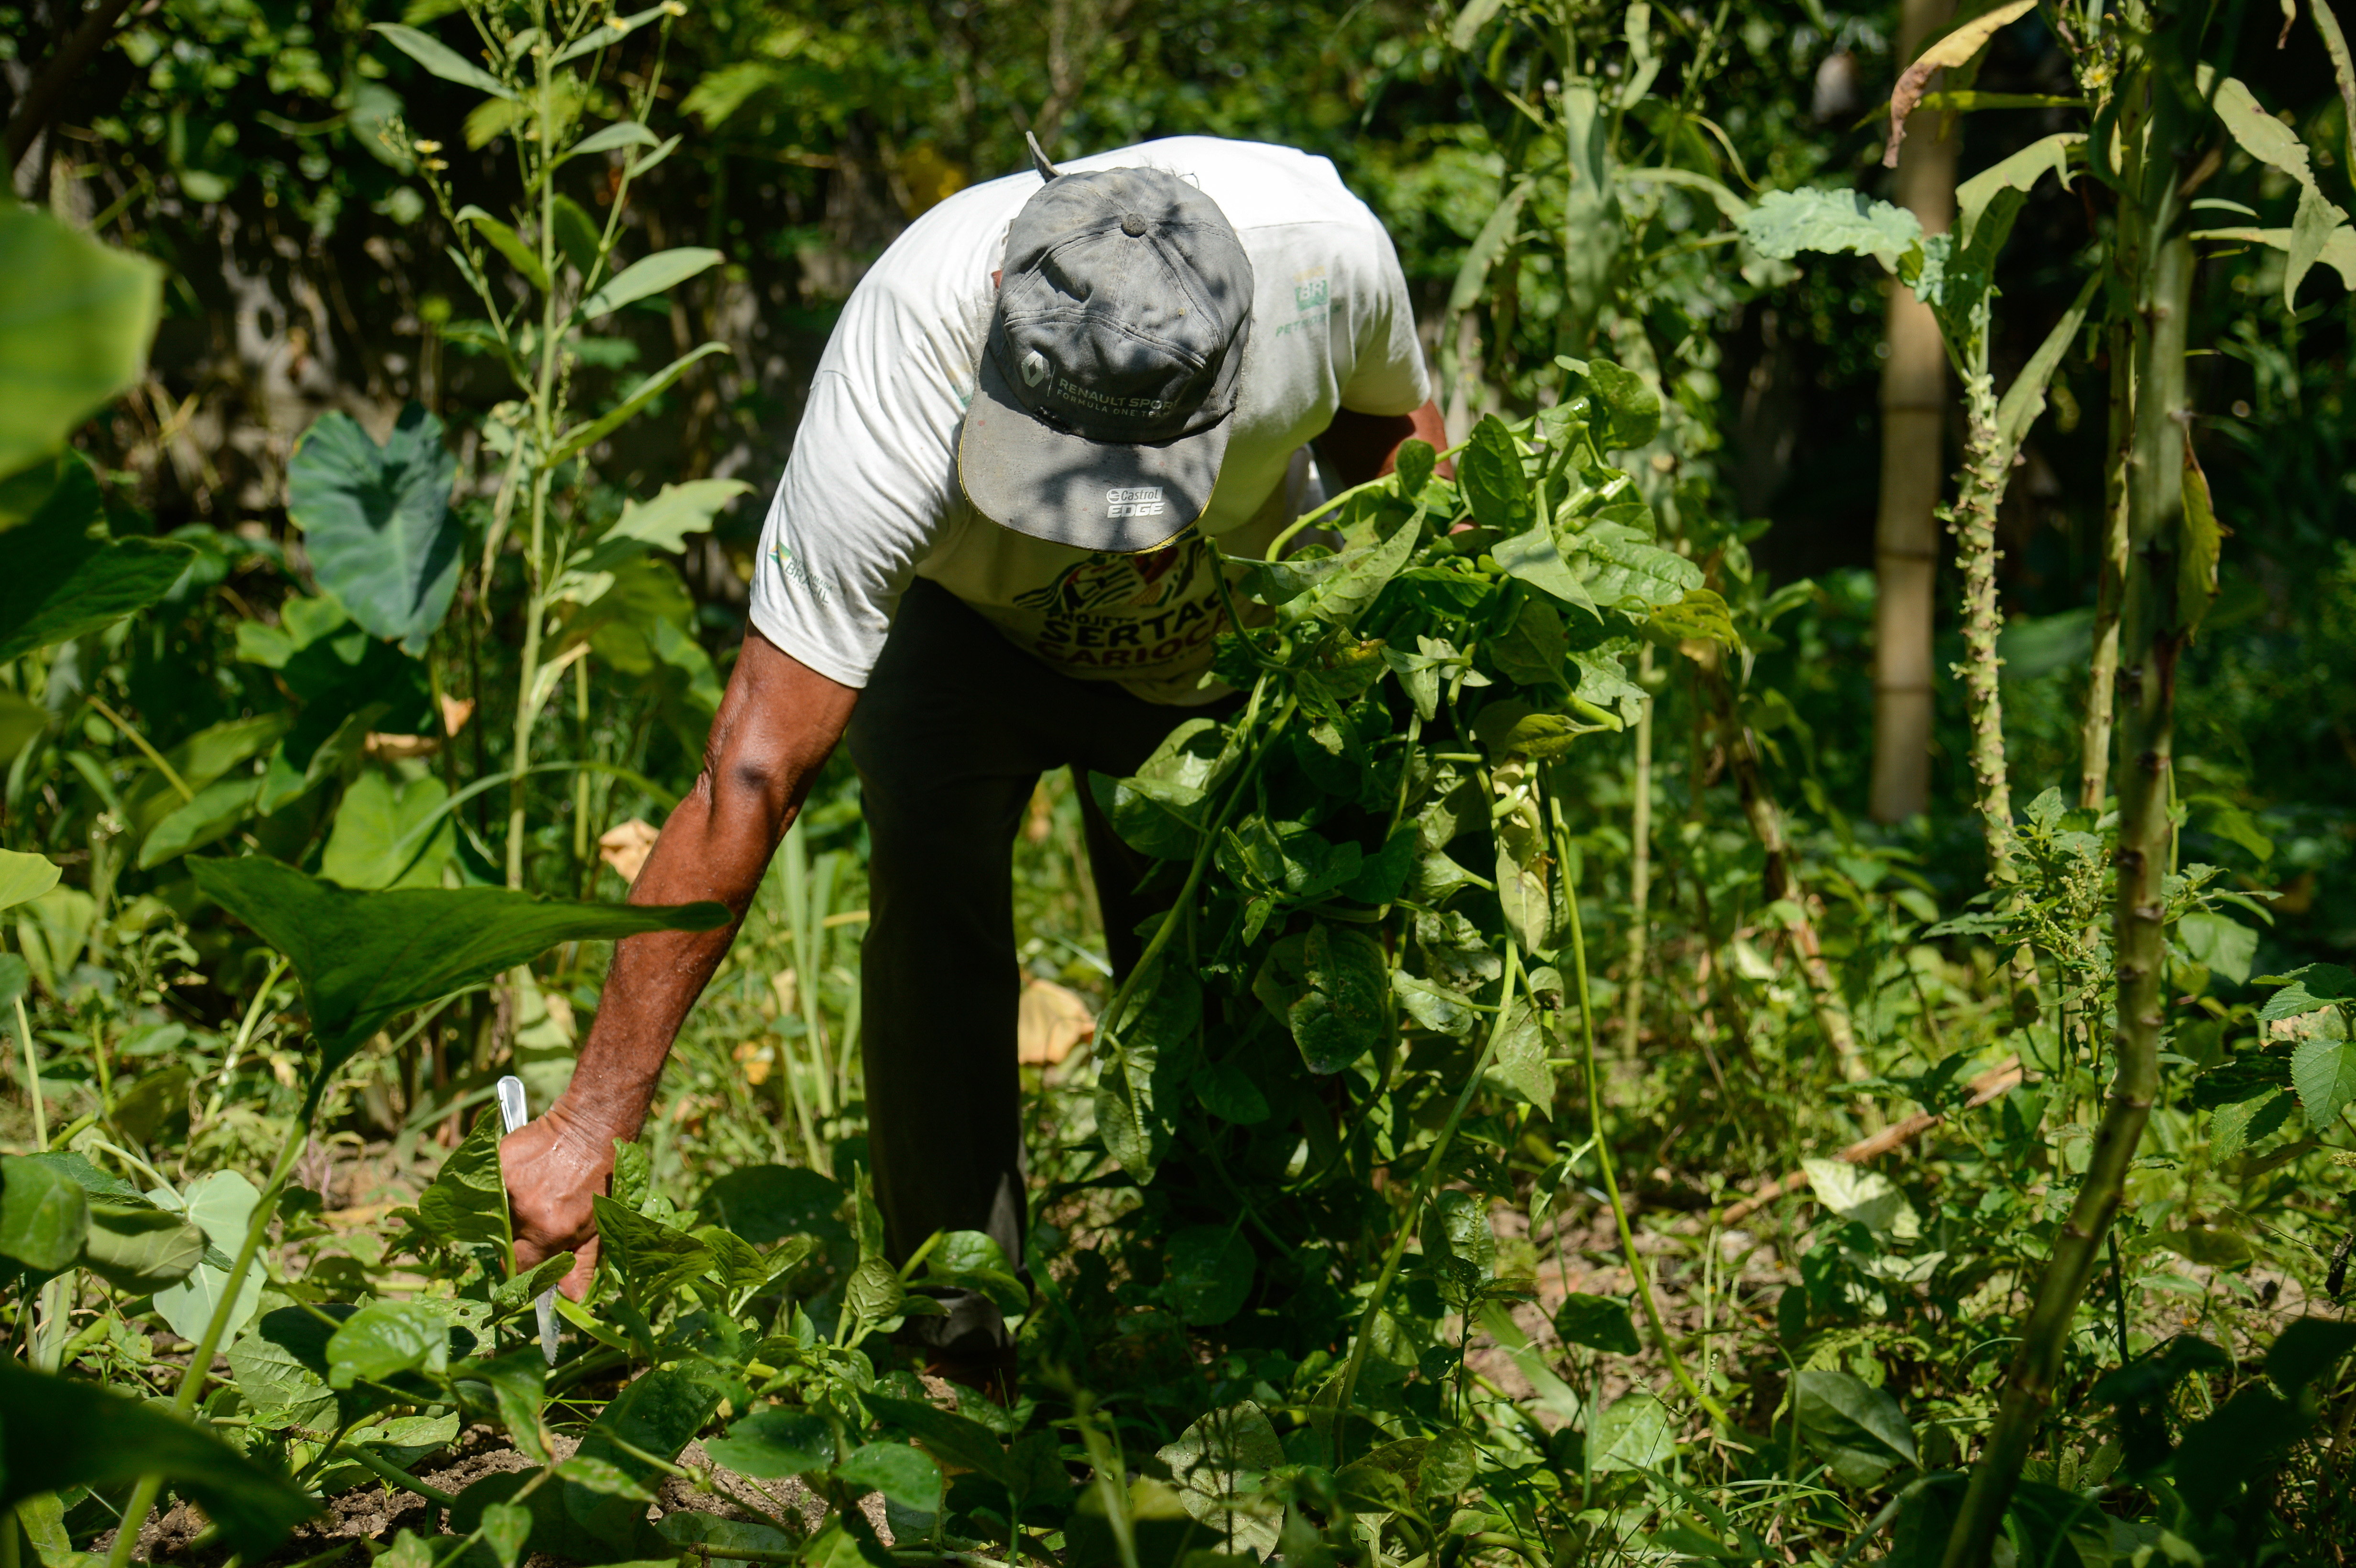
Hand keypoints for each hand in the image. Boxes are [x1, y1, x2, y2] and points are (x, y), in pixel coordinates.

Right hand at [500, 1100, 617, 1299]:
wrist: (593, 1127)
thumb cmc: (601, 1178)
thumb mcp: (599, 1225)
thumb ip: (580, 1263)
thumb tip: (570, 1299)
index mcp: (550, 1232)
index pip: (519, 1267)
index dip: (521, 1267)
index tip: (523, 1260)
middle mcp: (525, 1212)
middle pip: (502, 1242)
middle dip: (512, 1239)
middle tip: (528, 1223)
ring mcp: (509, 1186)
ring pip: (492, 1215)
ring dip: (503, 1212)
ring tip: (528, 1196)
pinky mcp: (498, 1162)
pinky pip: (485, 1187)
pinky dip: (494, 1187)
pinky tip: (517, 1178)